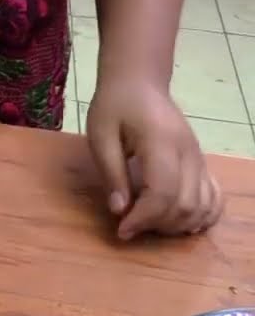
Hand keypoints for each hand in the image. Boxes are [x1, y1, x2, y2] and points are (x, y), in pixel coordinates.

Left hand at [86, 75, 222, 239]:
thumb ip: (112, 173)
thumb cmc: (114, 107)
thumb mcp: (100, 136)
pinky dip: (201, 215)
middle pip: (186, 205)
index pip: (163, 193)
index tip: (121, 231)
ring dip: (177, 224)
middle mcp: (189, 153)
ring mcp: (200, 158)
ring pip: (203, 205)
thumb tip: (119, 211)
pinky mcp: (202, 162)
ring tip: (149, 223)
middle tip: (130, 225)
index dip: (143, 218)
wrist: (139, 84)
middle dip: (157, 225)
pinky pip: (214, 196)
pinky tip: (179, 222)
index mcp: (162, 143)